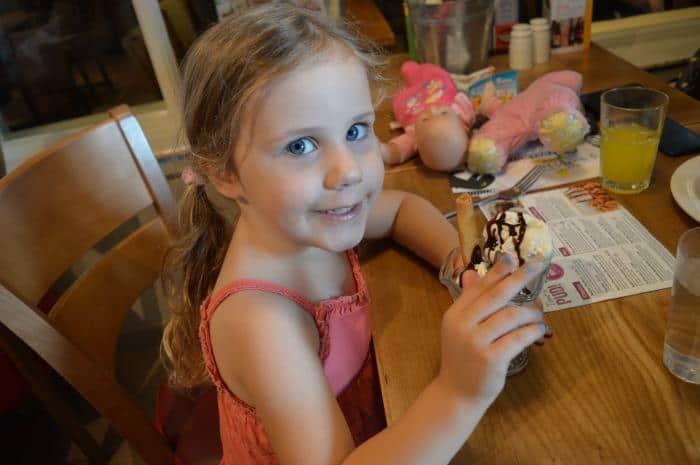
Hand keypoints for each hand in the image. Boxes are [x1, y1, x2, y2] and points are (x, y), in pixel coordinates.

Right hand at [437, 255, 549, 406]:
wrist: (457, 392)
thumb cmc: (462, 358)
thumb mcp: (460, 328)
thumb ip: (467, 301)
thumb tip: (471, 272)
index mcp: (454, 314)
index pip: (479, 287)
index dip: (497, 271)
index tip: (512, 256)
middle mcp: (463, 325)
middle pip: (496, 295)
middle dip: (518, 278)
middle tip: (537, 267)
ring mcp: (476, 342)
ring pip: (511, 316)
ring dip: (530, 313)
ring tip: (539, 316)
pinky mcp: (492, 359)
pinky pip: (518, 338)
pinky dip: (533, 332)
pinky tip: (540, 331)